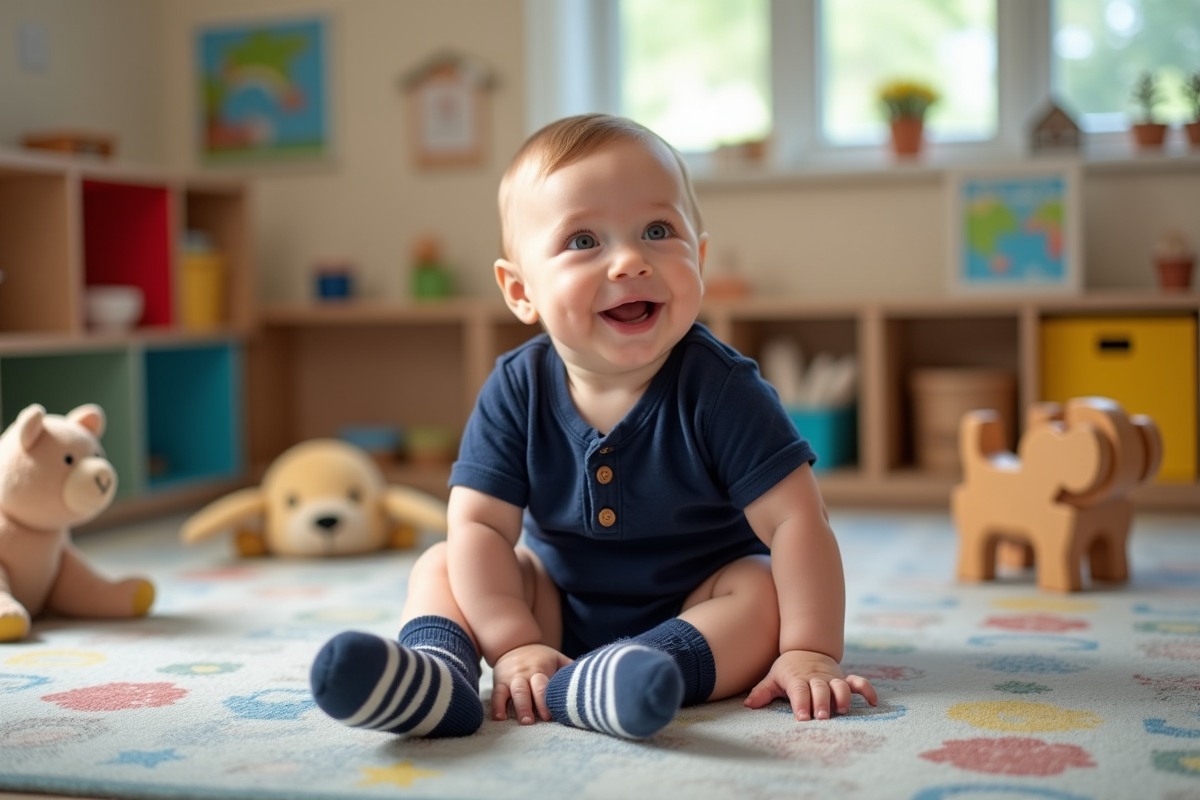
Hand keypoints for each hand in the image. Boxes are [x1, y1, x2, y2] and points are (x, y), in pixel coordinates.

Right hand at [490, 643, 572, 724]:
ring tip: (523, 722)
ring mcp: (512, 679)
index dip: (545, 700)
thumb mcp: (555, 658)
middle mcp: (525, 674)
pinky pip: (497, 695)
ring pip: (513, 693)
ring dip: (518, 708)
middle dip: (529, 707)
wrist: (514, 644)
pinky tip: (498, 718)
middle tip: (532, 722)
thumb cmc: (540, 656)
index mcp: (540, 669)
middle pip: (526, 690)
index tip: (549, 716)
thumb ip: (569, 669)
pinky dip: (497, 707)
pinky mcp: (500, 683)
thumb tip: (589, 681)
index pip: (543, 685)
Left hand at [743, 649, 877, 720]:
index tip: (802, 718)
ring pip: (840, 685)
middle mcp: (816, 678)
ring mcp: (831, 677)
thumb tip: (748, 704)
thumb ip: (762, 692)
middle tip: (822, 717)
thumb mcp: (773, 677)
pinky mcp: (844, 678)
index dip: (801, 703)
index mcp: (797, 678)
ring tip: (843, 710)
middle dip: (822, 702)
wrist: (805, 648)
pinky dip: (867, 690)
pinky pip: (858, 682)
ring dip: (843, 696)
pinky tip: (874, 703)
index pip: (799, 691)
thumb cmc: (787, 669)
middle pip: (820, 689)